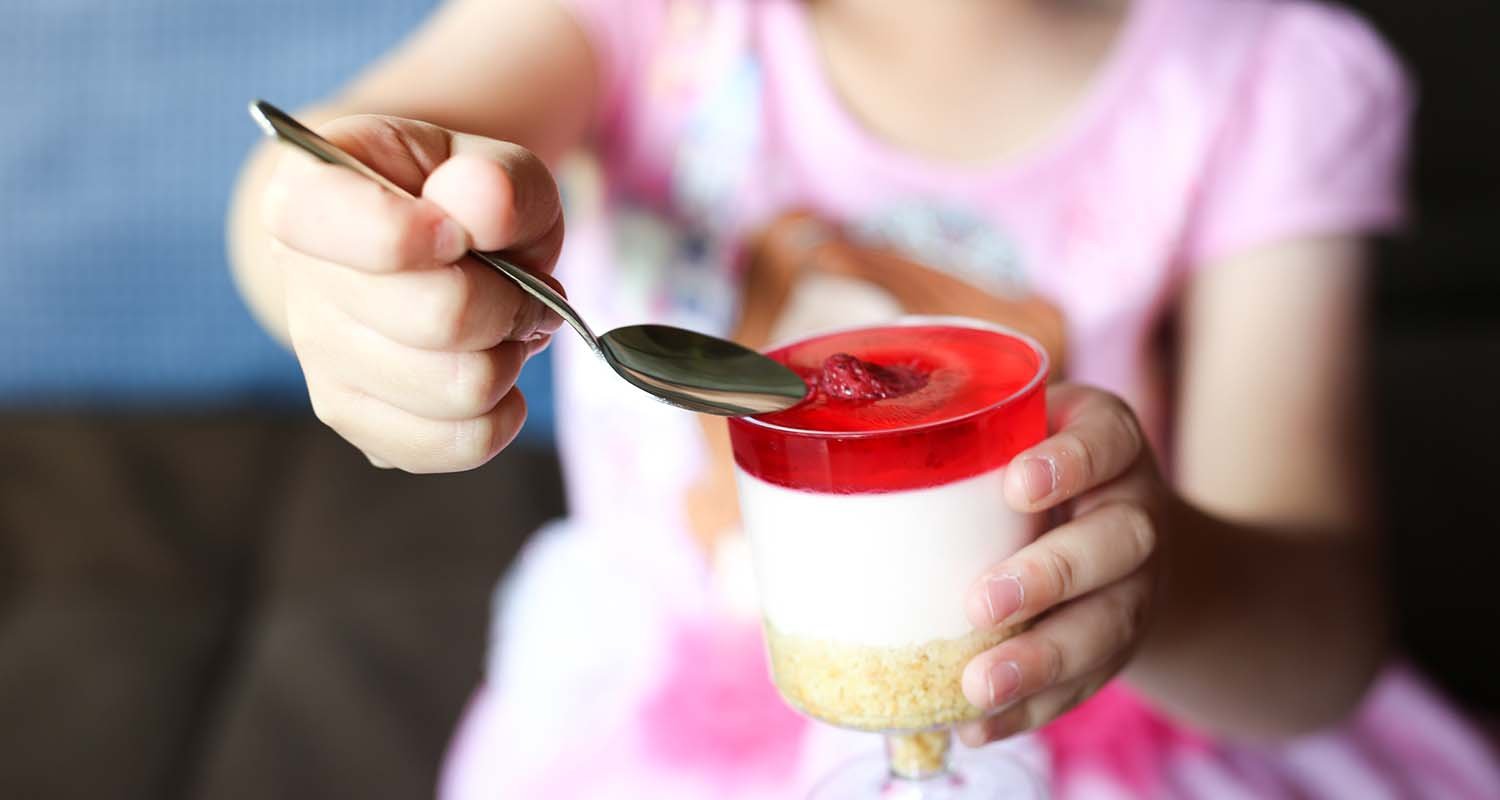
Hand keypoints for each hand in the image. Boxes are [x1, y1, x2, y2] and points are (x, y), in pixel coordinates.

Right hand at [263, 115, 564, 471]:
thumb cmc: (461, 202)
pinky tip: (492, 370)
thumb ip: (498, 179)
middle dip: (510, 303)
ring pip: (459, 390)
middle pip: (436, 319)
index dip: (408, 234)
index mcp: (311, 188)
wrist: (432, 246)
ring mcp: (320, 360)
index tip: (458, 234)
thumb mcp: (494, 167)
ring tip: (502, 325)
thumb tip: (483, 203)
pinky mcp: (357, 421)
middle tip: (521, 287)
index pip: (320, 219)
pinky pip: (457, 445)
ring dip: (509, 358)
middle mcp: (300, 279)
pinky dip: (501, 413)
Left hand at [957, 384, 1166, 744]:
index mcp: (1111, 444)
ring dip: (1043, 659)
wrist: (1115, 525)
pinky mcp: (1119, 646)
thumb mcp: (1016, 427)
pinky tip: (978, 725)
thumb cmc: (1035, 461)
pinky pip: (1085, 684)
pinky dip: (1031, 709)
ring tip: (980, 684)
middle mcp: (1136, 512)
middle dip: (1050, 576)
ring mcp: (1136, 585)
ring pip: (1108, 625)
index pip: (1109, 441)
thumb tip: (824, 459)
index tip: (1017, 485)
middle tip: (981, 603)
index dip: (1072, 463)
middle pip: (1118, 543)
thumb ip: (955, 433)